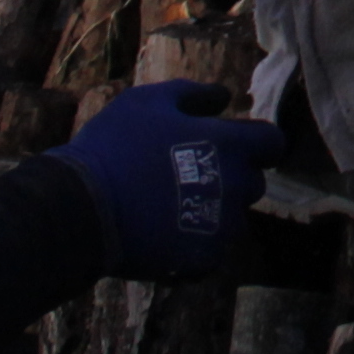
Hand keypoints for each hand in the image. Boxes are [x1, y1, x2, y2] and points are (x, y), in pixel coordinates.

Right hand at [50, 79, 282, 279]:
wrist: (81, 207)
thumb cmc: (114, 146)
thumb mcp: (148, 102)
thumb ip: (193, 94)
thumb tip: (223, 95)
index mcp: (230, 145)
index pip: (272, 143)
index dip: (254, 143)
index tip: (230, 146)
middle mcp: (237, 185)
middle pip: (252, 182)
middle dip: (230, 178)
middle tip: (186, 177)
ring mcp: (222, 226)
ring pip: (232, 219)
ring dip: (212, 213)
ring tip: (168, 208)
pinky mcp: (203, 259)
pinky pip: (211, 251)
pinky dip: (193, 245)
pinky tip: (161, 236)